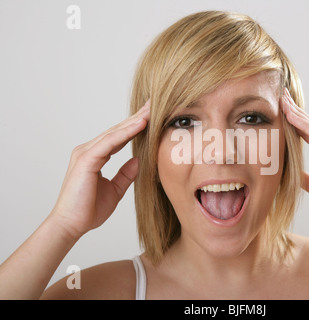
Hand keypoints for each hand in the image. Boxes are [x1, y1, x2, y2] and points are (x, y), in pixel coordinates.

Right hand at [50, 101, 149, 238]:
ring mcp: (86, 153)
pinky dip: (126, 133)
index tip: (153, 116)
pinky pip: (109, 142)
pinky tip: (140, 124)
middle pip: (118, 130)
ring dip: (134, 121)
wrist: (71, 225)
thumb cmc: (89, 209)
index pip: (120, 137)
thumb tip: (138, 160)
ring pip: (115, 132)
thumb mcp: (115, 190)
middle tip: (155, 103)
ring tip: (151, 109)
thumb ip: (125, 174)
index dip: (136, 126)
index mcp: (96, 156)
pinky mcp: (86, 159)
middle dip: (137, 117)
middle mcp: (90, 150)